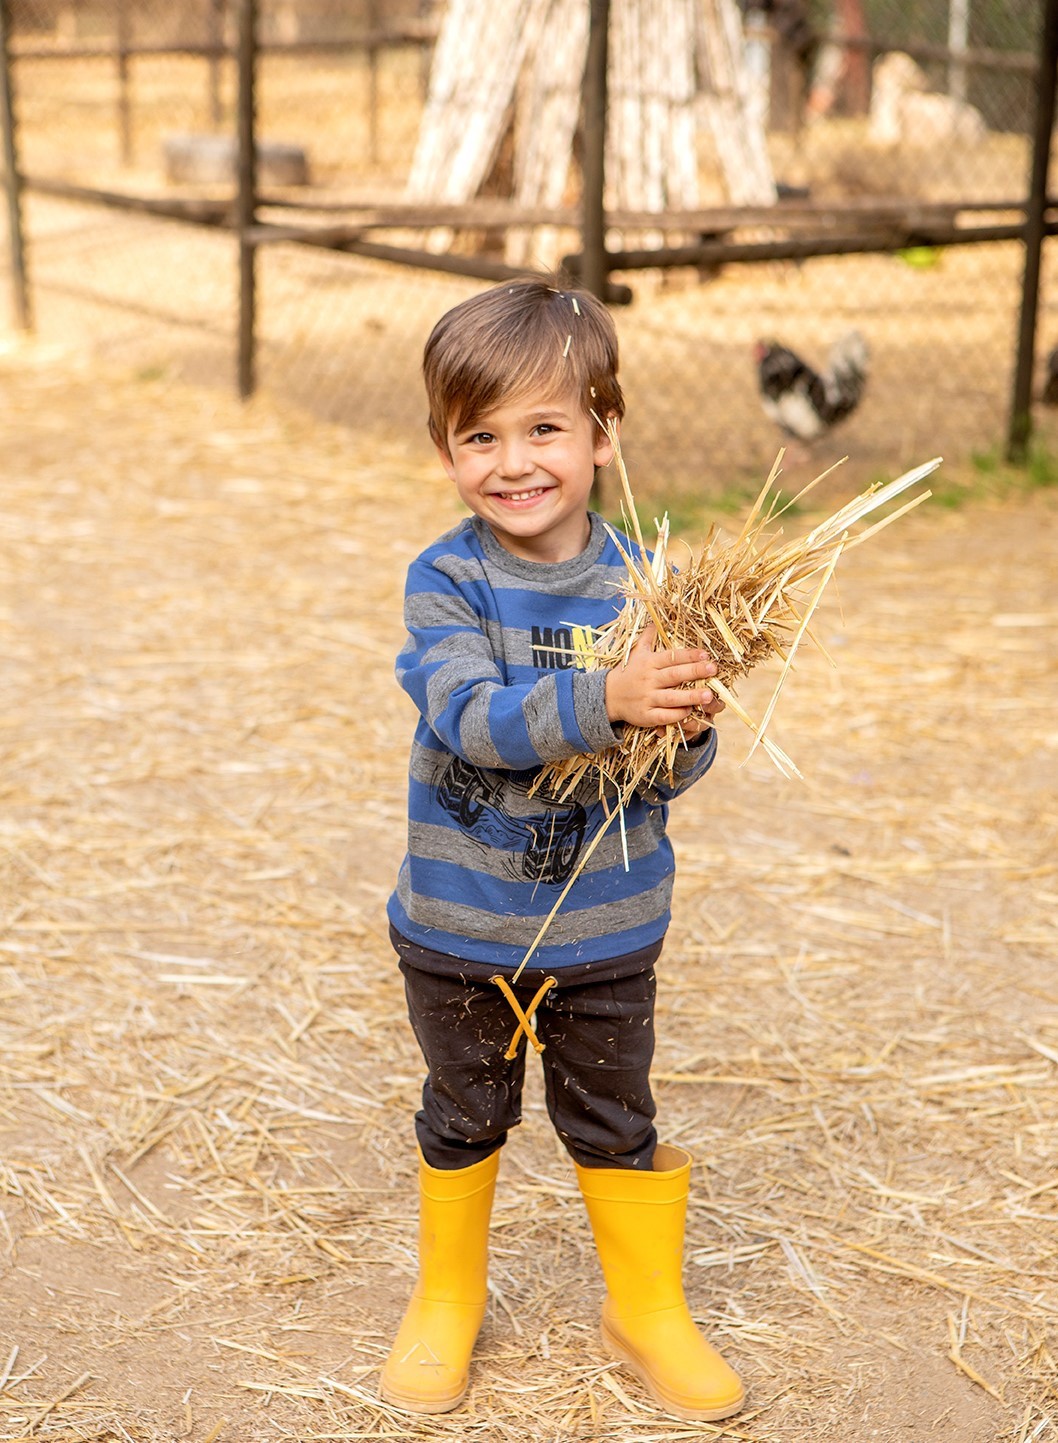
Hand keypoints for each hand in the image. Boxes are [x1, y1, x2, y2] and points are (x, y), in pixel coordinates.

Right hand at [605, 626, 723, 731]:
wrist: (608, 696)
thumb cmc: (629, 672)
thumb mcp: (636, 653)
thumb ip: (648, 637)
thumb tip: (654, 619)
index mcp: (649, 663)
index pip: (671, 657)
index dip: (689, 655)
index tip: (706, 654)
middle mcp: (649, 680)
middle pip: (674, 675)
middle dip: (695, 672)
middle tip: (713, 669)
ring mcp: (647, 698)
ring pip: (672, 698)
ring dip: (691, 696)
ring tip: (709, 696)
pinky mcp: (646, 715)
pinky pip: (664, 716)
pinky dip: (677, 715)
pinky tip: (691, 712)